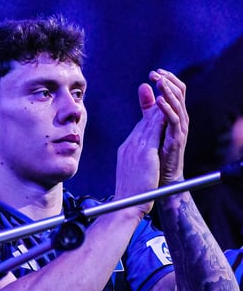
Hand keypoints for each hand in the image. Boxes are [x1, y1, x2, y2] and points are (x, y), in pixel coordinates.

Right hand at [113, 84, 163, 216]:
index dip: (148, 113)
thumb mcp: (131, 172)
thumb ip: (134, 160)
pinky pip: (154, 133)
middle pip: (144, 122)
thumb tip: (139, 158)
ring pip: (149, 123)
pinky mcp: (144, 154)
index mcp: (126, 150)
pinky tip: (165, 110)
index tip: (154, 101)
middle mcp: (129, 146)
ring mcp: (135, 149)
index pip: (140, 128)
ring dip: (158, 107)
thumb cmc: (130, 194)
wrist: (125, 205)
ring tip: (164, 92)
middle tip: (158, 85)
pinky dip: (159, 120)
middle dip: (153, 104)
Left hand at [147, 69, 187, 184]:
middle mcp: (180, 119)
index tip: (154, 72)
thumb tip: (144, 85)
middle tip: (156, 74)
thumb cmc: (156, 151)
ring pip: (178, 105)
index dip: (166, 80)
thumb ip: (147, 106)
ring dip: (168, 92)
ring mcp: (179, 129)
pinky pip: (174, 121)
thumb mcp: (151, 123)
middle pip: (179, 94)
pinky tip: (159, 102)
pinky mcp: (176, 139)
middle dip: (168, 82)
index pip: (175, 91)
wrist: (159, 177)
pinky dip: (167, 110)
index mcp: (174, 114)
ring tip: (160, 83)